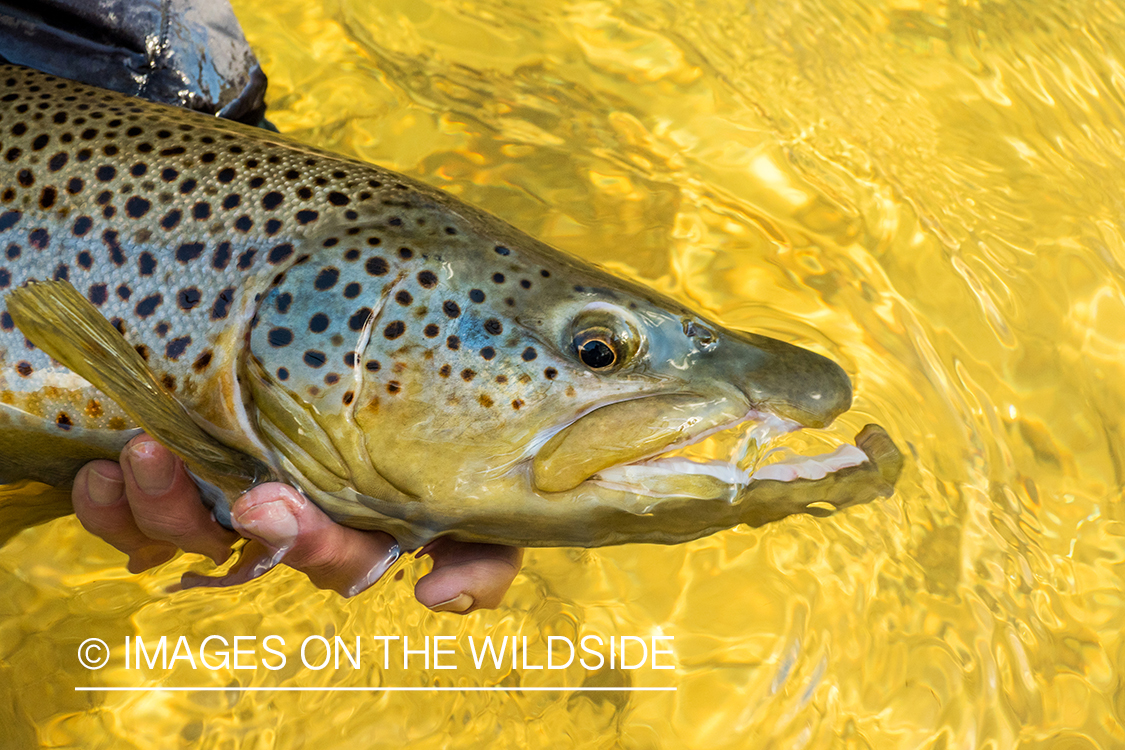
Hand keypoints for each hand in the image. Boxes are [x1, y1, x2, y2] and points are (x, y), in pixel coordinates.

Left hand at [70, 434, 522, 612]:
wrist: (399, 354)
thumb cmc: (440, 424)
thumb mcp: (483, 492)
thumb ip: (483, 550)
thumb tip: (433, 597)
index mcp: (362, 525)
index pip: (341, 555)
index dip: (308, 541)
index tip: (272, 504)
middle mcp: (295, 521)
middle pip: (256, 548)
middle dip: (225, 521)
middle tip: (214, 485)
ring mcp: (236, 503)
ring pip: (188, 533)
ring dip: (156, 506)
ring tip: (142, 453)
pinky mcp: (187, 482)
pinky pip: (135, 515)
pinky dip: (110, 505)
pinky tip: (102, 473)